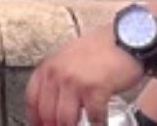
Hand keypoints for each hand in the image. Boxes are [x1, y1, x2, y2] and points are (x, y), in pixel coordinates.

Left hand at [26, 27, 143, 125]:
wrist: (124, 39)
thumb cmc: (99, 49)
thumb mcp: (67, 59)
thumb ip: (58, 77)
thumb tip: (52, 100)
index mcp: (48, 67)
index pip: (32, 98)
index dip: (34, 117)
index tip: (38, 125)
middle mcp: (57, 74)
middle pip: (47, 112)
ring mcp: (75, 82)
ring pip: (65, 118)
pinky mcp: (96, 90)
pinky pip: (93, 117)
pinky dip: (97, 125)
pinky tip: (98, 125)